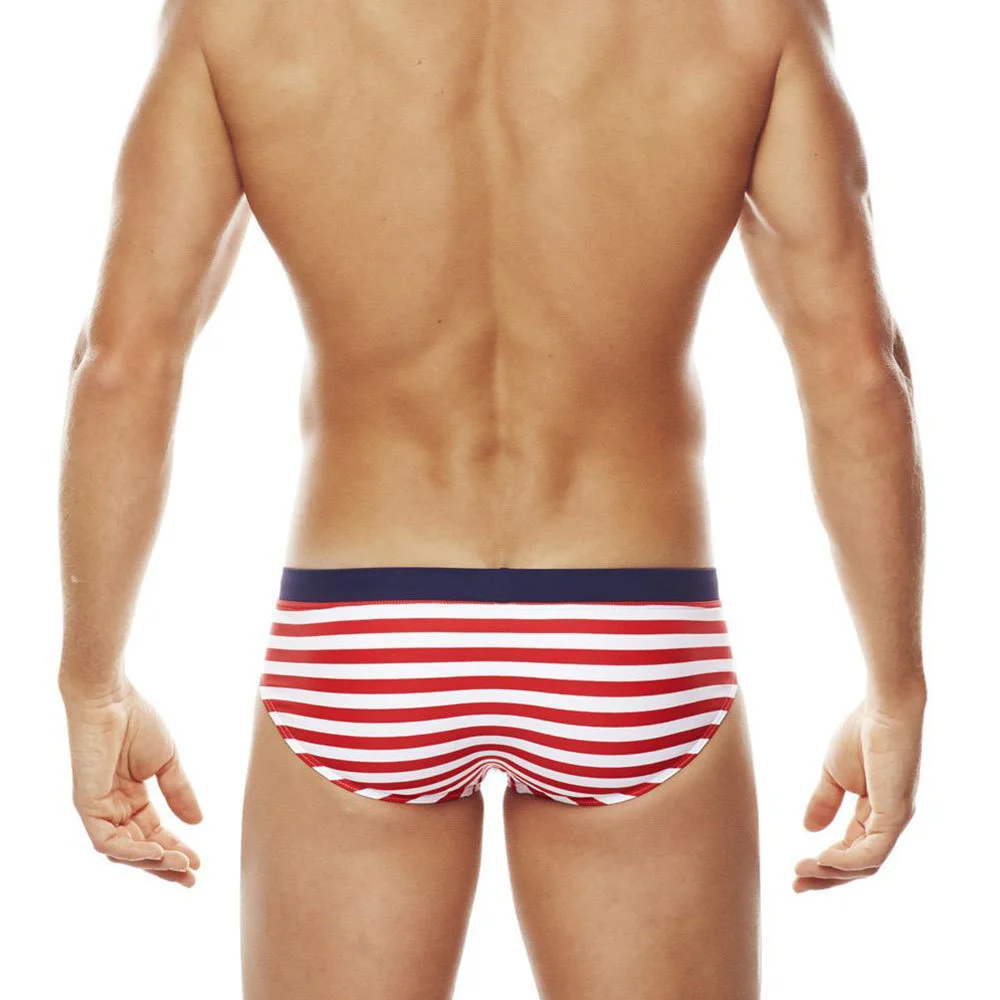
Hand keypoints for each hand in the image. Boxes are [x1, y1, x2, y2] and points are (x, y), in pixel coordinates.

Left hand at [61, 679, 202, 886]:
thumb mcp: (167, 762)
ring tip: (181, 864)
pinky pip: (106, 842)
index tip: (199, 863)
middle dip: (165, 866)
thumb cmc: (137, 721)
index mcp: (131, 798)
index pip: (153, 834)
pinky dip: (131, 850)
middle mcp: (113, 808)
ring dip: (153, 862)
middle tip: (192, 876)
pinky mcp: (87, 806)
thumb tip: (198, 822)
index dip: (176, 849)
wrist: (112, 698)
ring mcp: (98, 809)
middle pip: (139, 849)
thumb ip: (179, 792)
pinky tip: (158, 851)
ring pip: (123, 852)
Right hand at [794, 690, 923, 891]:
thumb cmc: (861, 732)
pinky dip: (847, 861)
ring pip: (866, 864)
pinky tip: (822, 857)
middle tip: (796, 886)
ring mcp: (895, 819)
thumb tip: (808, 830)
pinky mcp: (896, 814)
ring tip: (802, 870)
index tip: (794, 871)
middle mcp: (889, 821)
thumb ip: (824, 801)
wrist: (882, 707)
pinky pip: (873, 851)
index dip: (824, 864)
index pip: (852, 849)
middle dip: (826, 879)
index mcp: (876, 812)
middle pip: (860, 865)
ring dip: (832, 872)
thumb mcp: (833, 773)